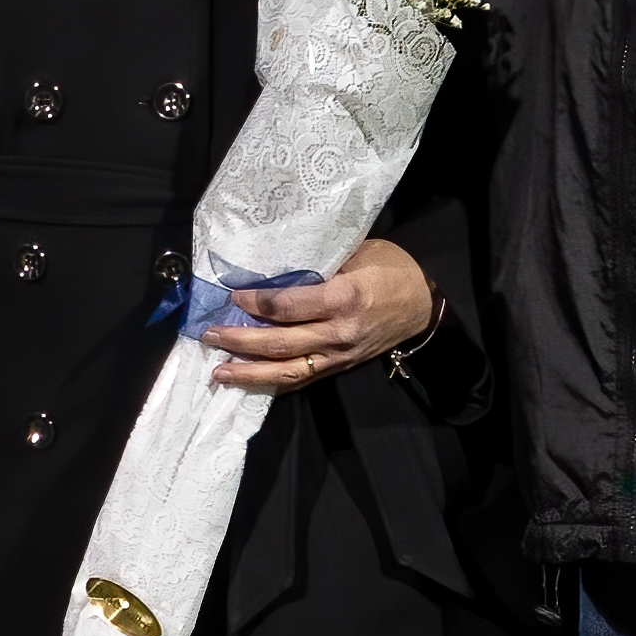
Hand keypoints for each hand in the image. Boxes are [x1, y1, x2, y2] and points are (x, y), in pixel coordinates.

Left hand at [205, 239, 436, 393]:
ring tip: (219, 371)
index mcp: (344, 298)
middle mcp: (339, 333)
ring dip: (249, 372)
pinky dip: (274, 382)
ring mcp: (340, 355)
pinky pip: (303, 379)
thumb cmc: (391, 267)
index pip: (289, 307)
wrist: (425, 300)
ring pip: (288, 370)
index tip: (232, 297)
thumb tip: (272, 269)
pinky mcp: (341, 367)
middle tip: (209, 334)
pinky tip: (250, 381)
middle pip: (281, 343)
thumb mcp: (356, 252)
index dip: (257, 304)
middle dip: (240, 341)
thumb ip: (317, 265)